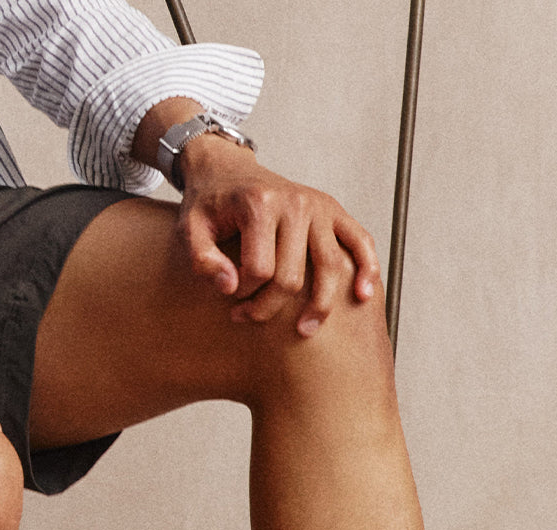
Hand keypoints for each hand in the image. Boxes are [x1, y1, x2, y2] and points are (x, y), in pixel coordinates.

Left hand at [177, 135, 379, 336]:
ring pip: (329, 268)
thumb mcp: (190, 229)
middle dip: (268, 306)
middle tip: (247, 316)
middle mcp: (295, 202)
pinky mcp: (334, 211)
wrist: (228, 170)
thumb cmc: (208, 205)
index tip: (228, 299)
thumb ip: (202, 260)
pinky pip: (360, 241)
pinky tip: (362, 297)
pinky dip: (367, 268)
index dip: (243, 295)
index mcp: (260, 205)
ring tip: (304, 332)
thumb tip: (230, 287)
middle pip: (292, 277)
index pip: (259, 271)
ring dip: (319, 307)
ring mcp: (319, 206)